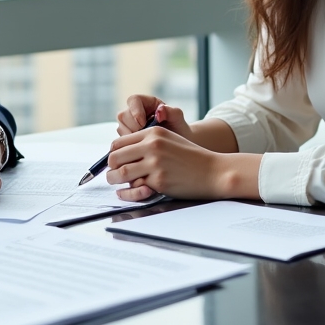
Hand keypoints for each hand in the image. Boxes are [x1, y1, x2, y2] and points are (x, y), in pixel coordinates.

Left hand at [105, 124, 261, 201]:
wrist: (214, 171)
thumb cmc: (192, 157)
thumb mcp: (170, 140)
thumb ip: (148, 143)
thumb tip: (124, 153)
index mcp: (153, 133)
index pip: (119, 142)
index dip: (114, 154)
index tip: (115, 162)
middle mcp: (152, 145)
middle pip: (115, 156)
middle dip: (111, 167)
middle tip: (114, 175)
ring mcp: (155, 162)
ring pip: (121, 172)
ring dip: (115, 179)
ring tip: (117, 183)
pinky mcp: (159, 180)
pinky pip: (136, 186)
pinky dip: (130, 191)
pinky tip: (132, 192)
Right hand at [117, 95, 194, 139]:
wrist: (177, 146)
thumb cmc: (178, 129)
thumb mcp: (178, 119)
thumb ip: (172, 112)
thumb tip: (160, 110)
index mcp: (145, 102)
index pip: (133, 100)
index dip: (135, 111)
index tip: (143, 123)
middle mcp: (134, 112)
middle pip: (122, 116)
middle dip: (132, 128)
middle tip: (144, 137)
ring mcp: (128, 125)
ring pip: (120, 129)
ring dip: (130, 138)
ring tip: (145, 144)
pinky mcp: (126, 138)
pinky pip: (121, 142)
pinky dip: (130, 146)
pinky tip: (141, 150)